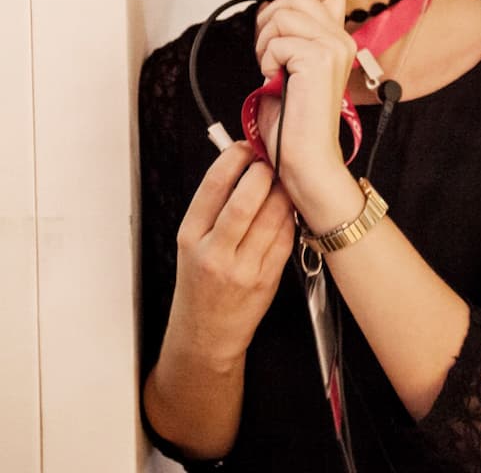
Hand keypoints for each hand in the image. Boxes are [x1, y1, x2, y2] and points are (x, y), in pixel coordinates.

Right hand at [166, 142, 295, 366]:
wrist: (206, 334)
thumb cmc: (199, 285)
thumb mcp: (191, 244)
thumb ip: (212, 208)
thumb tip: (240, 166)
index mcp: (190, 236)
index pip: (213, 186)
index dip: (233, 158)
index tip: (245, 147)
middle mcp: (214, 252)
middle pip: (245, 200)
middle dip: (263, 173)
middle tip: (270, 161)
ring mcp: (242, 268)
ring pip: (271, 217)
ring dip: (281, 192)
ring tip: (283, 181)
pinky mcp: (266, 279)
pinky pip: (285, 238)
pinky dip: (289, 218)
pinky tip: (287, 209)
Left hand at [253, 0, 354, 193]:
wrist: (304, 156)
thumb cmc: (294, 118)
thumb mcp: (292, 63)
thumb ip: (291, 32)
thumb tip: (273, 2)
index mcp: (339, 38)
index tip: (277, 23)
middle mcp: (341, 39)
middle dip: (269, 20)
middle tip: (270, 53)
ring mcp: (333, 47)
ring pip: (282, 13)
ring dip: (265, 42)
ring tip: (273, 69)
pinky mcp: (319, 59)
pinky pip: (277, 41)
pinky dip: (266, 61)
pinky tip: (277, 81)